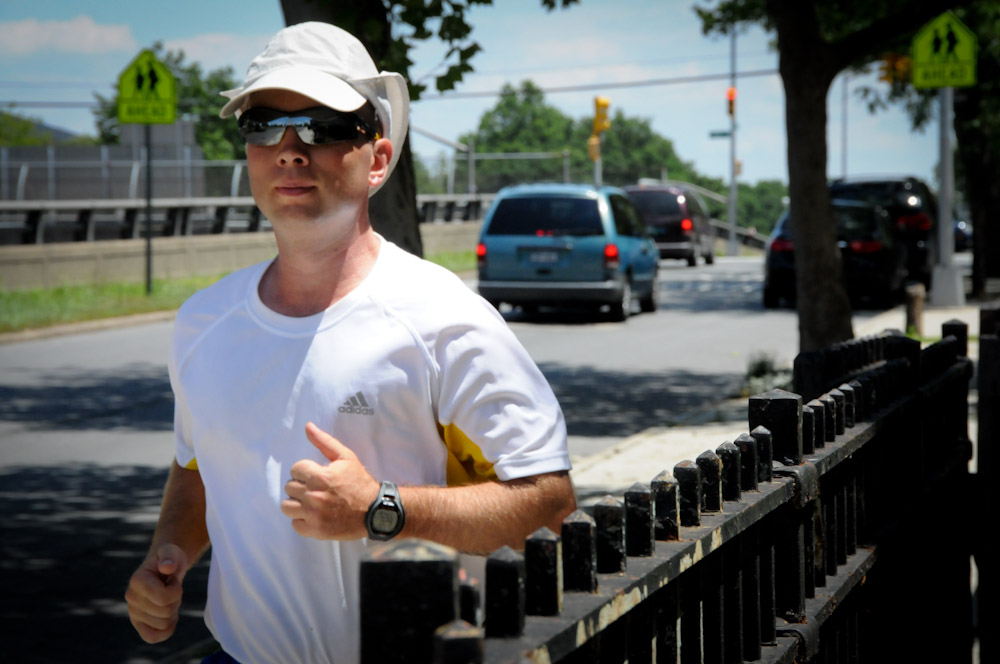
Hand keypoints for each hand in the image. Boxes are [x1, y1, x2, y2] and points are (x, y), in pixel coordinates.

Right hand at [125, 544, 188, 642]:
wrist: (164, 567)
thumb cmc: (169, 559)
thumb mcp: (172, 552)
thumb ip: (170, 557)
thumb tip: (167, 567)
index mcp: (137, 581)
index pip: (164, 598)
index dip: (176, 590)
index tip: (173, 580)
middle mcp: (131, 598)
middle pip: (165, 612)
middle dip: (176, 600)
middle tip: (172, 588)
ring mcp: (133, 612)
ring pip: (164, 624)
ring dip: (173, 612)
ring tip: (169, 598)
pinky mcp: (138, 623)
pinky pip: (152, 637)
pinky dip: (166, 630)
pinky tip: (170, 616)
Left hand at [281, 422, 379, 539]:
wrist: (374, 511)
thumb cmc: (360, 482)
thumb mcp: (346, 457)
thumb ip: (325, 441)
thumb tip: (308, 426)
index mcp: (320, 477)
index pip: (295, 469)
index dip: (305, 470)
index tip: (316, 474)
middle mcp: (314, 496)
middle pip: (289, 487)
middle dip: (301, 485)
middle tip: (316, 488)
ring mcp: (313, 515)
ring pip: (287, 506)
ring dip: (297, 503)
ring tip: (311, 501)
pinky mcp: (315, 531)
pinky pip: (295, 524)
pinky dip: (302, 520)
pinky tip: (314, 515)